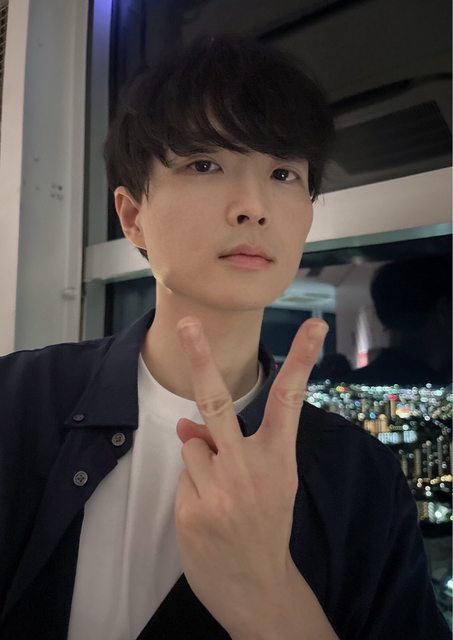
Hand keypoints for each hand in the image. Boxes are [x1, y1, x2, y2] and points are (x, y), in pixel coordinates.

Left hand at [174, 317, 327, 637]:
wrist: (257, 587)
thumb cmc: (266, 525)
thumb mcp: (268, 484)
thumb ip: (235, 448)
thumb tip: (186, 425)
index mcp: (279, 460)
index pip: (290, 400)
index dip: (302, 360)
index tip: (314, 325)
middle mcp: (250, 470)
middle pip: (216, 403)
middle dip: (200, 358)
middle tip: (188, 323)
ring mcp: (218, 490)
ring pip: (191, 445)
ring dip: (199, 461)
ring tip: (219, 493)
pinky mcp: (191, 510)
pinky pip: (182, 476)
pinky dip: (191, 487)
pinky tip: (207, 512)